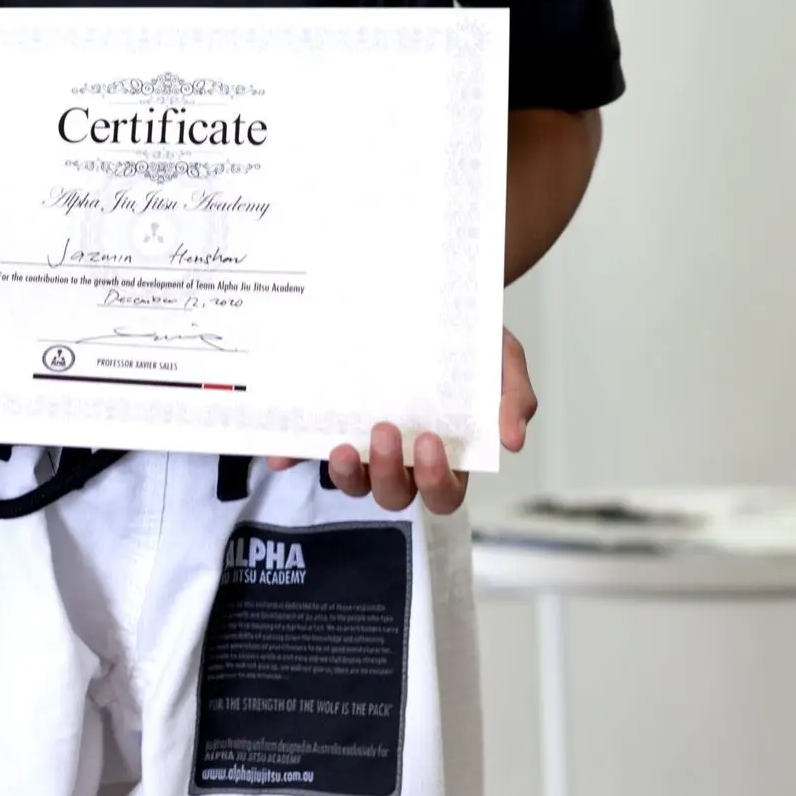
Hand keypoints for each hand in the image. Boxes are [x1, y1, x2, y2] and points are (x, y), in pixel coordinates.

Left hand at [264, 325, 537, 515]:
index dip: (438, 480)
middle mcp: (404, 457)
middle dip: (390, 472)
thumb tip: (513, 440)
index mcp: (446, 452)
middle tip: (386, 431)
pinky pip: (307, 453)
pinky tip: (281, 451)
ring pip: (354, 482)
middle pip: (396, 494)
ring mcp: (366, 444)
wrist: (432, 302)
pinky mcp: (332, 426)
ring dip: (346, 474)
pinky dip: (292, 456)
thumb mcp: (502, 360)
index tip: (430, 442)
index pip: (444, 490)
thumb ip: (514, 397)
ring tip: (344, 446)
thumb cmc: (469, 342)